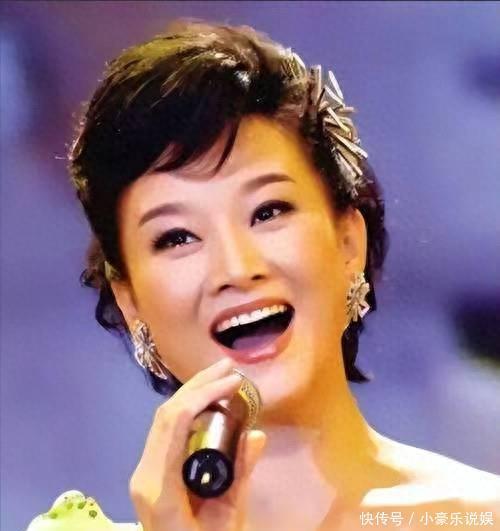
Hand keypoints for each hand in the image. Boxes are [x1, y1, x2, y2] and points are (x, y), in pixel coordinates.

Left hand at [129, 358, 266, 530]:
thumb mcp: (227, 518)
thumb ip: (240, 475)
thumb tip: (258, 433)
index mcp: (158, 483)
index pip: (176, 421)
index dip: (205, 393)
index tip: (235, 382)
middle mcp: (144, 470)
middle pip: (167, 412)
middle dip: (199, 384)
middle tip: (229, 366)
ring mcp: (143, 469)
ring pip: (164, 418)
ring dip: (192, 393)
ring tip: (221, 375)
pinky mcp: (150, 470)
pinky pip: (166, 430)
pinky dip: (188, 410)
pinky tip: (207, 401)